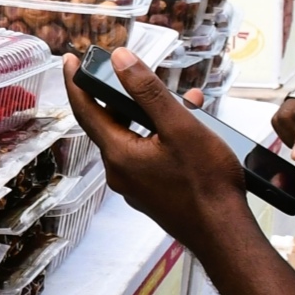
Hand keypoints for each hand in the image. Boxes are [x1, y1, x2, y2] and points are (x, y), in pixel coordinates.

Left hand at [60, 49, 250, 245]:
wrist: (224, 233)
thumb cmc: (206, 185)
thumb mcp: (179, 127)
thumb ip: (148, 91)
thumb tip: (122, 60)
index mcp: (119, 155)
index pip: (85, 111)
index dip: (76, 81)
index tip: (70, 60)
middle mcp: (120, 173)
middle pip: (110, 123)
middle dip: (121, 95)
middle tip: (126, 72)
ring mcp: (136, 186)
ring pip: (134, 138)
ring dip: (151, 115)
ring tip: (178, 97)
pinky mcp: (152, 193)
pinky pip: (148, 155)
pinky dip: (162, 135)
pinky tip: (190, 126)